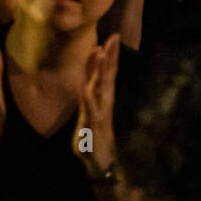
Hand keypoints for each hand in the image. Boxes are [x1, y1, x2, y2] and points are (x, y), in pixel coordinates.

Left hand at [74, 33, 120, 171]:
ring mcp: (100, 112)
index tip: (111, 38)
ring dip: (100, 70)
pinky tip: (86, 86)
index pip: (106, 73)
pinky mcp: (93, 125)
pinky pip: (90, 109)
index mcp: (103, 99)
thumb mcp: (88, 116)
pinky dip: (88, 97)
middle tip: (114, 36)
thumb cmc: (93, 140)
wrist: (100, 163)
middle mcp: (104, 102)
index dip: (109, 55)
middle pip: (108, 74)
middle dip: (110, 55)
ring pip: (100, 87)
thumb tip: (88, 84)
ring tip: (100, 52)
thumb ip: (88, 99)